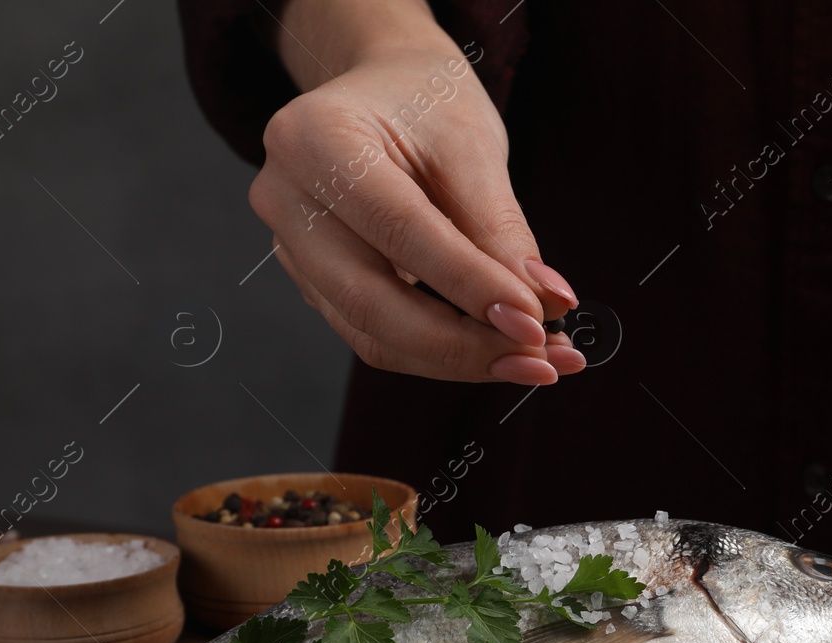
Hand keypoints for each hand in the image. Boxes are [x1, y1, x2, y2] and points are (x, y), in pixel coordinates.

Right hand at [251, 9, 579, 385]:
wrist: (386, 91)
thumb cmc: (427, 104)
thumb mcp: (473, 146)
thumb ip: (501, 230)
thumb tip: (546, 306)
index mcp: (313, 141)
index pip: (399, 232)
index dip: (471, 286)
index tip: (537, 322)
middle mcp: (285, 199)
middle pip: (371, 303)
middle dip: (464, 346)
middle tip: (543, 362)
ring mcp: (292, 249)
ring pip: (375, 335)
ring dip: (461, 360)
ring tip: (540, 362)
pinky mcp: (316, 283)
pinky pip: (379, 337)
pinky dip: (445, 353)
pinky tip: (503, 350)